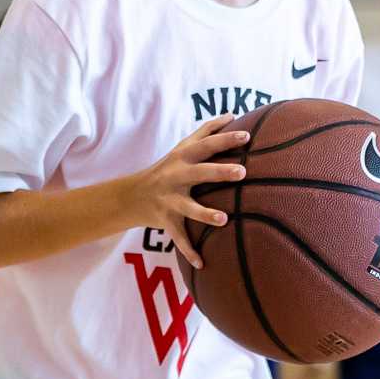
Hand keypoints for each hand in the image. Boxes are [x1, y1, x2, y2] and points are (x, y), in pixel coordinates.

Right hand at [126, 114, 249, 268]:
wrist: (133, 195)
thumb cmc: (168, 168)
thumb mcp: (183, 147)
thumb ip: (207, 131)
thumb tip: (233, 114)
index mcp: (183, 157)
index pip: (207, 145)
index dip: (226, 139)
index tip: (247, 136)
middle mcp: (175, 177)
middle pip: (199, 172)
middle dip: (219, 172)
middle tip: (242, 171)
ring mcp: (170, 200)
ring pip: (188, 208)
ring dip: (205, 213)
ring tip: (224, 219)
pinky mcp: (166, 222)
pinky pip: (179, 239)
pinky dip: (190, 252)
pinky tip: (203, 264)